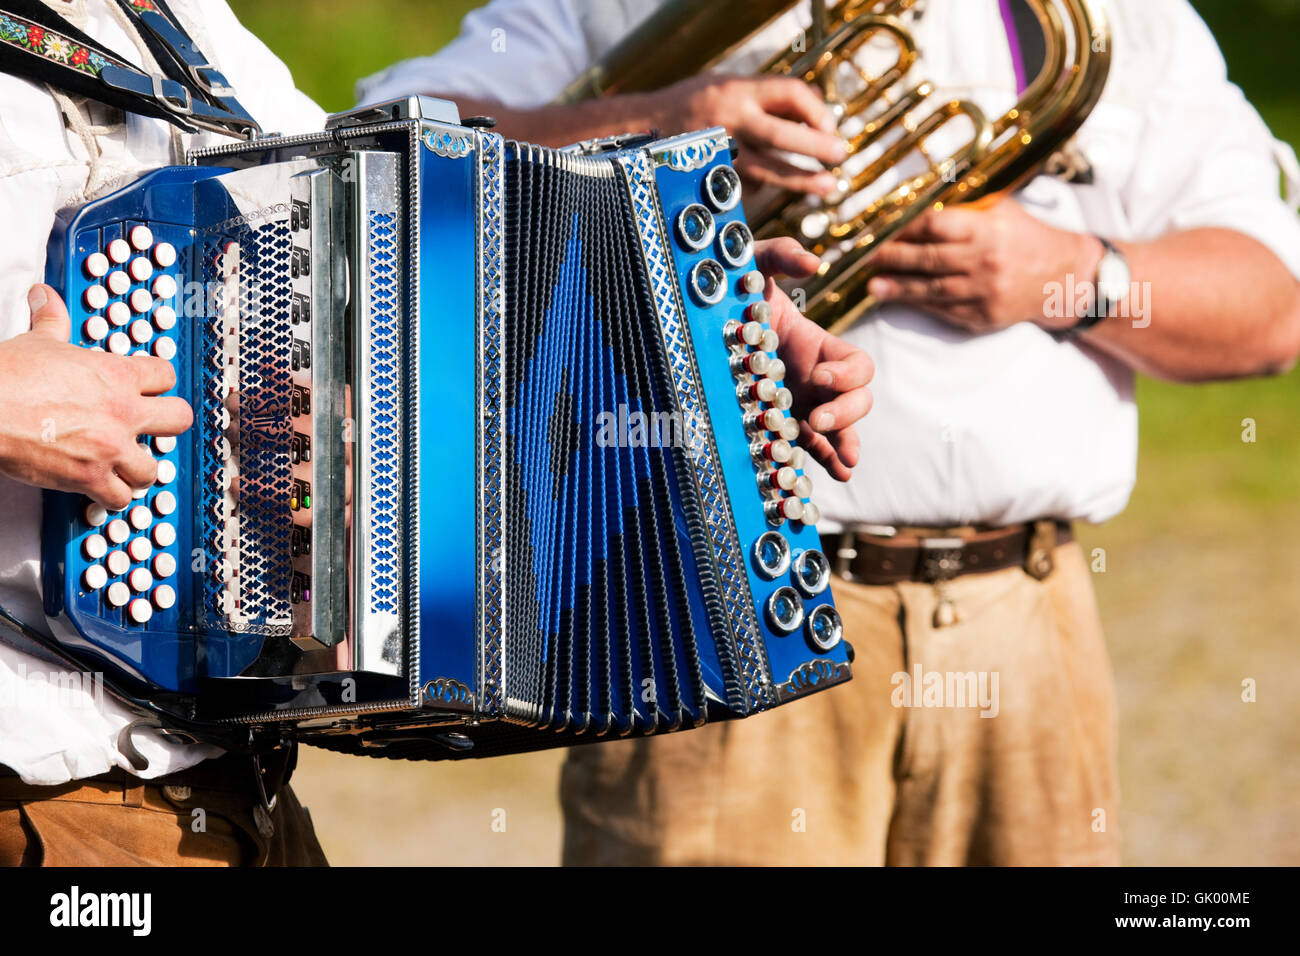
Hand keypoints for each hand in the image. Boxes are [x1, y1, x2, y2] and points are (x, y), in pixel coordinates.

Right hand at [0, 285, 192, 509]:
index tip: (151, 389)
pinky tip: (101, 489)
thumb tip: (45, 297)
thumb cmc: (7, 377)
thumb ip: (51, 321)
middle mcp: (123, 412)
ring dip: (138, 469)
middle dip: (167, 425)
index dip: (159, 383)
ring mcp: (110, 447)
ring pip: (152, 469)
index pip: (167, 376)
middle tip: (150, 428)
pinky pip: (119, 499)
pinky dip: (111, 497)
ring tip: (124, 465)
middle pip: (180, 419)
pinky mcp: (89, 477)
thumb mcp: (37, 341)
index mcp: (116, 375)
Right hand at [647, 75, 846, 194]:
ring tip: (827, 186)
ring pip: (771, 170)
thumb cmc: (690, 105)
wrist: (640, 130)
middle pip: (785, 135)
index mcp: (736, 91)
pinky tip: (768, 182)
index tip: (830, 125)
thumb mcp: (726, 86)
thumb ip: (766, 96)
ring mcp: (719, 153)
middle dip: (818, 147)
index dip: (816, 110)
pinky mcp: (713, 178)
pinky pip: (748, 183)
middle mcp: (729, 121)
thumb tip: (814, 110)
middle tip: (839, 155)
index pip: (790, 94)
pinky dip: (763, 183)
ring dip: (804, 180)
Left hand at [754, 238, 873, 480]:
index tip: (819, 374)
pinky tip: (834, 474)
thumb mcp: (755, 265)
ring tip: (843, 463)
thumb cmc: (738, 288)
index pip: (857, 365)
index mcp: (820, 347)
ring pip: (840, 431)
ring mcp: (804, 405)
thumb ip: (780, 254)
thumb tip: (812, 265)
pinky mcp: (784, 424)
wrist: (711, 318)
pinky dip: (824, 460)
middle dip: (845, 413)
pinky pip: (812, 446)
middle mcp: (819, 380)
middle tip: (816, 418)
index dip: (848, 374)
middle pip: (858, 402)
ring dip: (842, 444)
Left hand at [866, 200, 1101, 332]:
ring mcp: (983, 292)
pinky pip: (944, 310)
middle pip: (928, 258)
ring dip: (898, 287)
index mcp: (987, 229)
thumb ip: (965, 208)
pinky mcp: (983, 317)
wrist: (1065, 278)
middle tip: (865, 258)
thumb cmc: (1027, 237)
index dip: (905, 227)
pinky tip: (900, 299)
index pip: (935, 226)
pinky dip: (920, 304)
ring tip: (872, 285)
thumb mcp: (1002, 211)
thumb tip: (918, 203)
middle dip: (893, 258)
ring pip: (931, 289)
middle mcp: (984, 261)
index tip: (881, 228)